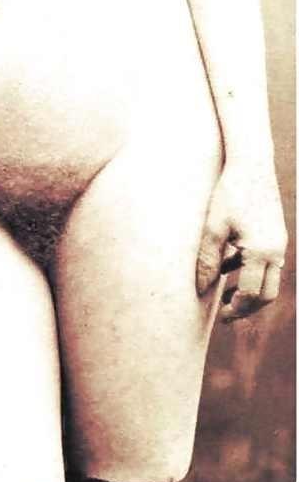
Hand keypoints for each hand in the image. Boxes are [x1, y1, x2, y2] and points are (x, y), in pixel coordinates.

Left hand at [195, 163, 287, 321]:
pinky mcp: (277, 235)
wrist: (252, 165)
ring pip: (269, 281)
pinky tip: (229, 263)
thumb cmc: (229, 194)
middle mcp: (275, 252)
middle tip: (225, 313)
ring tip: (224, 291)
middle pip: (266, 295)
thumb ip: (207, 261)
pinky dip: (252, 271)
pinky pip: (268, 264)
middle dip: (247, 307)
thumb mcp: (213, 228)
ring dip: (250, 290)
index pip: (250, 295)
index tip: (219, 316)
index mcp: (261, 252)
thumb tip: (200, 289)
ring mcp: (279, 244)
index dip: (235, 309)